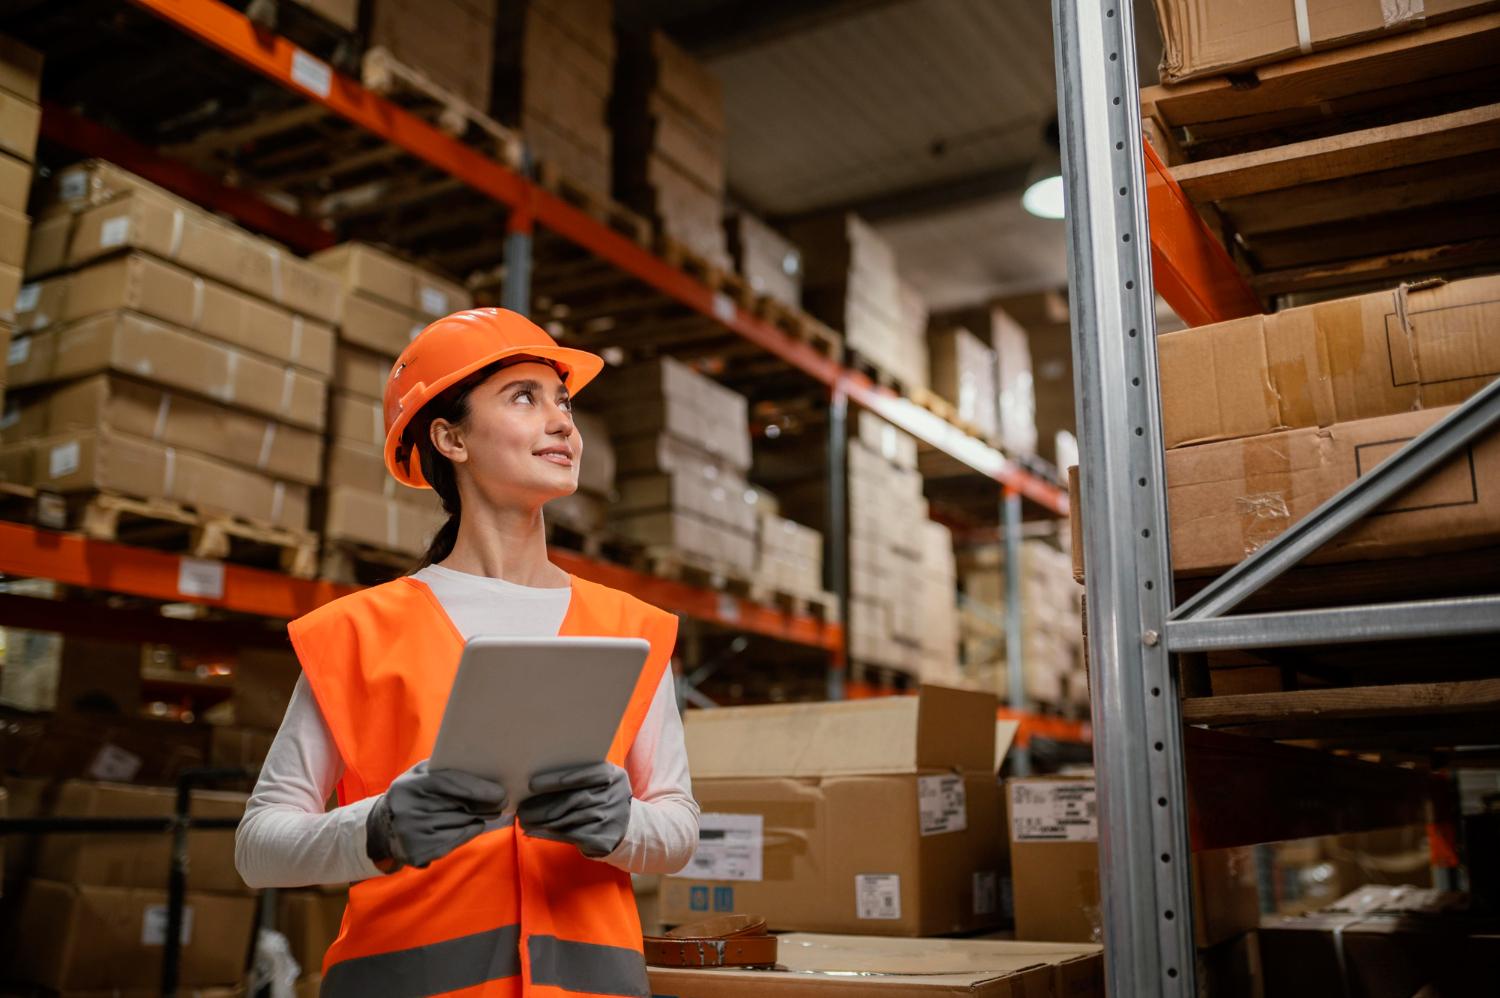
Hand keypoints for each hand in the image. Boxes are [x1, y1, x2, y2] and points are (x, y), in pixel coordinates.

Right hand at [366, 761, 507, 869]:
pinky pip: (455, 841)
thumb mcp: (419, 775)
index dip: (476, 787)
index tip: (500, 792)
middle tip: (502, 802)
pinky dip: (469, 832)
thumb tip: (479, 765)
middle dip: (484, 804)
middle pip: (458, 806)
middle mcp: (408, 810)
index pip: (447, 783)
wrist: (382, 829)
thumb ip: (442, 769)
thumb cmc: (411, 795)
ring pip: (460, 824)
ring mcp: (412, 834)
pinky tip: (473, 825)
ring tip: (489, 813)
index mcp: (409, 786)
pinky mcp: (418, 852)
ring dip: (478, 818)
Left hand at [517, 762, 631, 858]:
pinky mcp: (602, 840)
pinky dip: (549, 834)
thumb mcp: (601, 781)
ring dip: (542, 821)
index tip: (533, 785)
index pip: (584, 775)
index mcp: (613, 776)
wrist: (628, 826)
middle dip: (543, 805)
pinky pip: (570, 836)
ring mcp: (610, 820)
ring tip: (524, 820)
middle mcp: (614, 797)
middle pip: (572, 800)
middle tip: (521, 809)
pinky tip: (534, 831)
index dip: (557, 780)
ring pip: (568, 819)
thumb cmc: (603, 797)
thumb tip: (539, 783)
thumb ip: (580, 777)